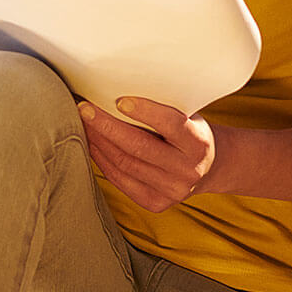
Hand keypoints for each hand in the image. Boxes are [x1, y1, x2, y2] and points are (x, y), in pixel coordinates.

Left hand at [78, 96, 223, 212]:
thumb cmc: (189, 131)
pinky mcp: (156, 203)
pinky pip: (120, 180)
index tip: (119, 100)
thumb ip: (163, 108)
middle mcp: (188, 170)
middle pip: (139, 147)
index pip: (171, 124)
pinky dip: (102, 160)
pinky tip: (92, 144)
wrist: (208, 168)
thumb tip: (117, 88)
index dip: (144, 111)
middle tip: (84, 108)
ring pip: (125, 164)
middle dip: (106, 125)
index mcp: (199, 143)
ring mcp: (172, 191)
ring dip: (99, 141)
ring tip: (83, 123)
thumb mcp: (188, 116)